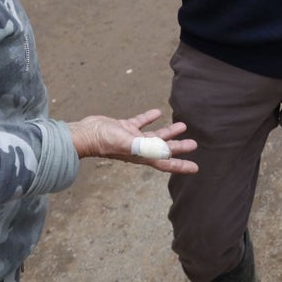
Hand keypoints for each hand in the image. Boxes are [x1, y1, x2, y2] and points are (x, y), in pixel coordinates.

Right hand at [68, 108, 198, 173]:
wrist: (85, 133)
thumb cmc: (105, 141)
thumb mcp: (127, 143)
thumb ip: (145, 146)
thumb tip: (164, 151)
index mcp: (141, 155)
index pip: (165, 162)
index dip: (181, 165)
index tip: (195, 168)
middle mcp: (139, 149)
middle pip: (163, 149)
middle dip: (179, 147)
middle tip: (193, 144)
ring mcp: (131, 138)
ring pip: (154, 135)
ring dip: (168, 131)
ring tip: (182, 125)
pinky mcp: (124, 128)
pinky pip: (140, 122)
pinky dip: (149, 118)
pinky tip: (157, 112)